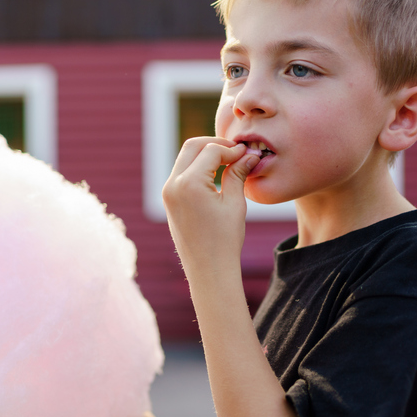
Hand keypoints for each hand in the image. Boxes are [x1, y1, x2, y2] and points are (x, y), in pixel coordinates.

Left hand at [162, 138, 259, 276]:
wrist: (208, 271)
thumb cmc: (225, 240)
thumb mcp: (234, 203)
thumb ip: (238, 173)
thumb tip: (249, 155)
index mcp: (189, 184)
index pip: (211, 150)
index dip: (232, 149)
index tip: (248, 154)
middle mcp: (173, 184)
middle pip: (192, 146)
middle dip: (215, 145)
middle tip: (237, 152)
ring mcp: (167, 192)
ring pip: (185, 158)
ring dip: (206, 155)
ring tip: (229, 163)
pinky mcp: (168, 200)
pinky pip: (181, 173)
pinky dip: (198, 168)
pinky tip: (217, 174)